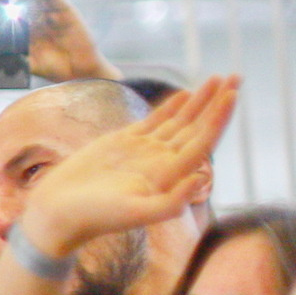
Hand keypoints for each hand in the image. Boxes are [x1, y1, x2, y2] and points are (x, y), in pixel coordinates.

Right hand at [15, 77, 237, 254]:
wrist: (58, 212)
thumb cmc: (94, 217)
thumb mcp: (133, 213)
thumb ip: (170, 203)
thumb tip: (203, 178)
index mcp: (169, 176)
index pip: (202, 142)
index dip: (219, 119)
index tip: (232, 94)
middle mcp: (162, 162)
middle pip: (197, 127)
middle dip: (217, 103)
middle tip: (237, 78)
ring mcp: (144, 151)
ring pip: (180, 121)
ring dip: (200, 101)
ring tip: (218, 79)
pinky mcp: (124, 142)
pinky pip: (154, 121)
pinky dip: (171, 107)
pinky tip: (186, 94)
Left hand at [23, 0, 117, 83]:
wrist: (78, 73)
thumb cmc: (55, 69)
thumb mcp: (30, 65)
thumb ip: (16, 59)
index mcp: (30, 31)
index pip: (14, 14)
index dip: (2, 8)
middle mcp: (41, 20)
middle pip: (24, 3)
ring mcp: (54, 15)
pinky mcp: (67, 12)